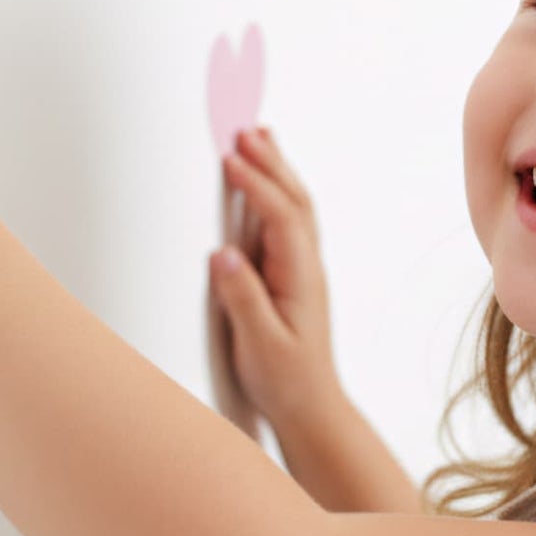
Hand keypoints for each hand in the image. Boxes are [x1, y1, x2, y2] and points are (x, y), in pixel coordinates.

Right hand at [208, 127, 339, 428]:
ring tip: (258, 136)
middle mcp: (306, 264)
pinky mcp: (292, 273)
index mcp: (299, 276)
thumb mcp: (261, 345)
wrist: (311, 406)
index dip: (257, 185)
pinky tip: (264, 182)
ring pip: (294, 205)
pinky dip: (276, 191)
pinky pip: (287, 219)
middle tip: (245, 129)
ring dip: (278, 169)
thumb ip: (244, 299)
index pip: (280, 217)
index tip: (231, 159)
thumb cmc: (285, 380)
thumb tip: (223, 254)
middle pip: (294, 199)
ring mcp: (302, 267)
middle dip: (271, 162)